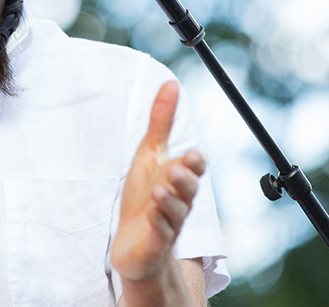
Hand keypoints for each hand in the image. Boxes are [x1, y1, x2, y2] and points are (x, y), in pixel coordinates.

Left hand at [110, 81, 205, 283]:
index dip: (194, 162)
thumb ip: (161, 121)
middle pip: (189, 190)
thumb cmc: (144, 196)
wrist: (134, 244)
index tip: (192, 153)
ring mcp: (167, 224)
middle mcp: (178, 201)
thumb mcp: (149, 154)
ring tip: (158, 192)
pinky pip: (160, 236)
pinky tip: (151, 217)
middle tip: (177, 169)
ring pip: (175, 213)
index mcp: (179, 179)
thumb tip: (171, 83)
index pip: (194, 169)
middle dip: (185, 180)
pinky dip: (157, 226)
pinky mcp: (154, 245)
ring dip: (169, 202)